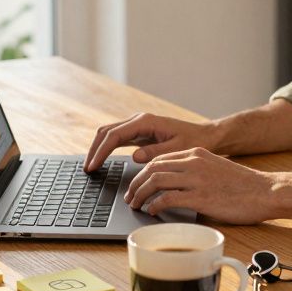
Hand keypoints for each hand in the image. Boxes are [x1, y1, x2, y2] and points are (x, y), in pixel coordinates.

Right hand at [84, 112, 219, 171]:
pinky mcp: (139, 132)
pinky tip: (102, 160)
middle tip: (87, 169)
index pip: (114, 136)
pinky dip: (106, 148)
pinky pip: (117, 138)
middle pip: (106, 132)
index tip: (93, 167)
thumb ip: (155, 153)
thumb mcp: (177, 150)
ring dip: (98, 148)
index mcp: (146, 122)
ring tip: (91, 166)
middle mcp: (139, 121)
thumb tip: (135, 157)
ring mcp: (138, 126)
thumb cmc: (194, 142)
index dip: (101, 152)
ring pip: (109, 133)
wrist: (205, 136)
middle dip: (94, 150)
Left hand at [123, 148, 275, 224]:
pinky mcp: (200, 197)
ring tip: (136, 205)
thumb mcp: (215, 169)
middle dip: (136, 183)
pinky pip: (168, 199)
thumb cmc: (243, 186)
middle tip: (130, 197)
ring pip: (155, 181)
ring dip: (141, 194)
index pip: (160, 159)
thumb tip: (174, 188)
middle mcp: (194, 162)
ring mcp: (196, 179)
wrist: (266, 191)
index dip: (143, 173)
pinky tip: (152, 211)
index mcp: (196, 153)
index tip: (136, 185)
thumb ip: (195, 173)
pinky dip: (155, 205)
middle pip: (152, 168)